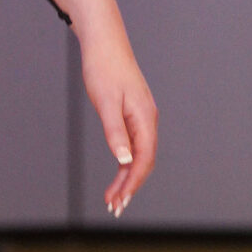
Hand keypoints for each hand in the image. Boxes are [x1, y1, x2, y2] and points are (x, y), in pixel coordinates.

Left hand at [81, 30, 157, 217]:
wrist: (104, 43)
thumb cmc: (103, 69)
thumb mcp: (106, 102)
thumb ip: (115, 132)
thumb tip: (123, 160)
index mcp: (144, 119)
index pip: (143, 159)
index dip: (132, 183)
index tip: (121, 201)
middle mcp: (147, 120)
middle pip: (143, 162)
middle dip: (129, 186)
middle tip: (113, 207)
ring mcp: (141, 118)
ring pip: (138, 156)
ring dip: (126, 178)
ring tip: (112, 198)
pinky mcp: (132, 115)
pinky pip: (133, 145)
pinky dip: (124, 162)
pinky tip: (117, 174)